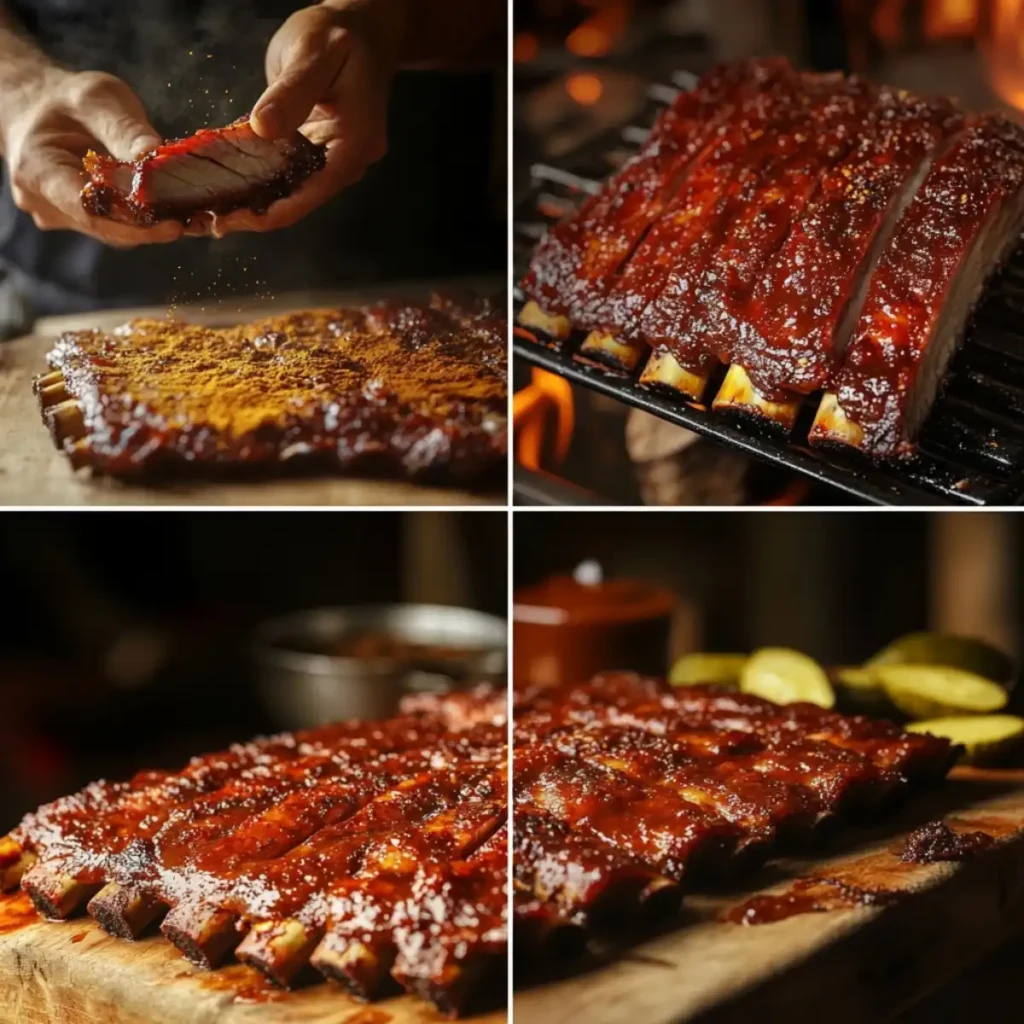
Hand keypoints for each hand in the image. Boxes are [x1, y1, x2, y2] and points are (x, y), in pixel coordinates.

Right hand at [1, 65, 182, 246]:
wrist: (43, 109)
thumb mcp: (95, 97)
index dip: (133, 224)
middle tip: (198, 221)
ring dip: (155, 225)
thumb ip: (122, 127)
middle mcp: (47, 205)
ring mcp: (65, 218)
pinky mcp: (87, 222)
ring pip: (117, 232)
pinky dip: (149, 219)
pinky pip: (120, 227)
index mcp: (38, 172)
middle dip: (153, 227)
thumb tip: (153, 153)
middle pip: (107, 228)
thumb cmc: (67, 100)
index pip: (88, 211)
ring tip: (195, 215)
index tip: (173, 225)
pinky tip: (178, 210)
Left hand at [211, 0, 402, 235]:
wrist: (364, 25)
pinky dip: (258, 180)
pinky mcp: (319, 151)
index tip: (227, 220)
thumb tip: (263, 129)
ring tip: (209, 208)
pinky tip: (226, 185)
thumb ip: (291, 91)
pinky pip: (287, 174)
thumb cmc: (339, 32)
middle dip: (254, 213)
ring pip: (292, 191)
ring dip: (252, 201)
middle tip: (205, 219)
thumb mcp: (313, 52)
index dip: (268, 213)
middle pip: (300, 201)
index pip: (311, 193)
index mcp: (354, 143)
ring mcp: (335, 158)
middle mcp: (349, 160)